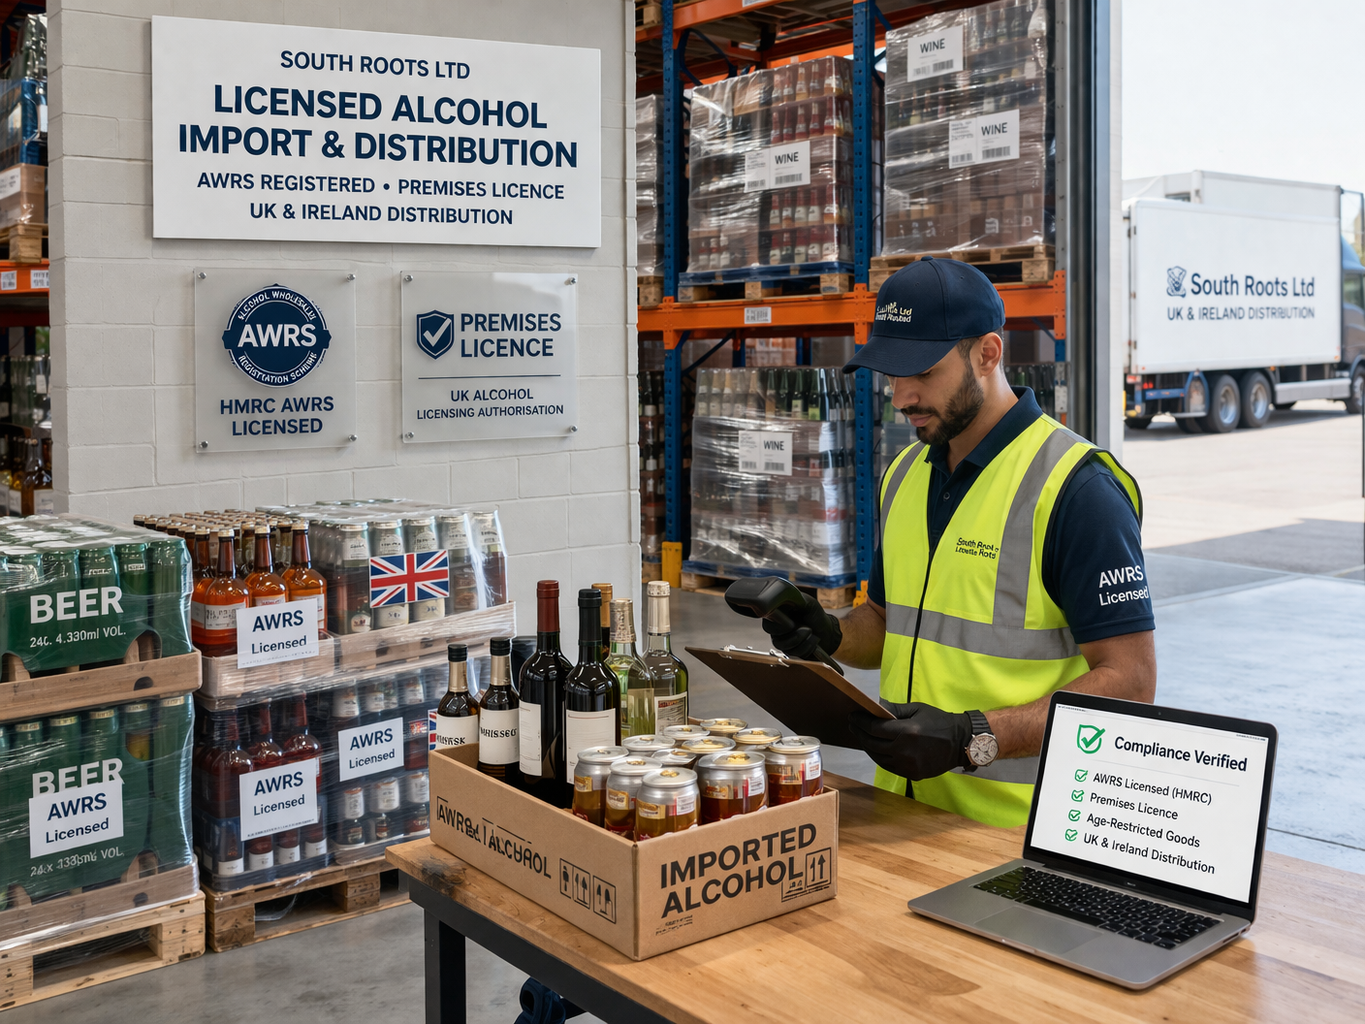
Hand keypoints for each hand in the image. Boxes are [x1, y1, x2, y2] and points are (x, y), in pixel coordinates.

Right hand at [762, 591, 841, 660]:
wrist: (827, 631)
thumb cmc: (816, 615)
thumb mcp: (809, 603)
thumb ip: (796, 600)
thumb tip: (785, 599)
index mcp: (778, 611)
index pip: (768, 617)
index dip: (781, 622)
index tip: (794, 622)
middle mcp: (775, 624)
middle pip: (772, 632)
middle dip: (793, 633)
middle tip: (807, 628)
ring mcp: (780, 638)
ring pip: (782, 645)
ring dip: (802, 640)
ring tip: (812, 633)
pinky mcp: (788, 650)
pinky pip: (792, 653)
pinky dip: (806, 647)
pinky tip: (813, 640)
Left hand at [847, 702, 972, 780]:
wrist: (960, 743)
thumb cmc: (938, 722)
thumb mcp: (917, 710)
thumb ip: (894, 710)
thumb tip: (875, 706)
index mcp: (906, 732)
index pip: (874, 728)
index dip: (860, 722)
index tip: (852, 716)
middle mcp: (904, 751)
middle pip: (872, 744)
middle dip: (859, 733)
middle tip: (853, 725)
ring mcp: (908, 765)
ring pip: (878, 758)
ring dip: (867, 747)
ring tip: (862, 737)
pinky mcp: (912, 774)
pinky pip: (889, 766)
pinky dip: (880, 757)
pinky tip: (876, 749)